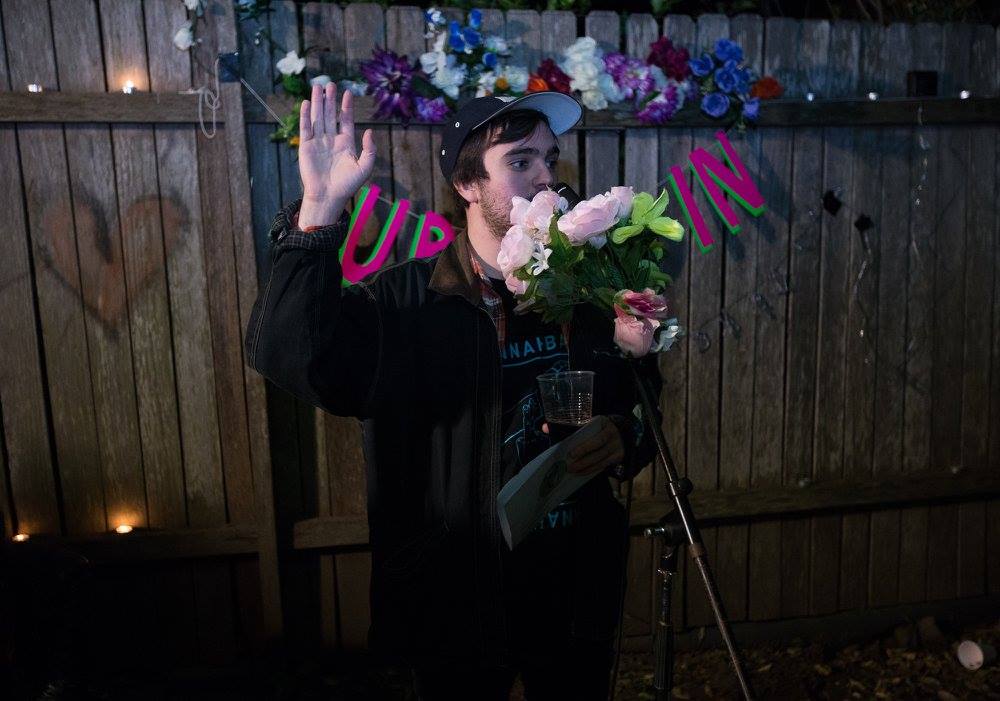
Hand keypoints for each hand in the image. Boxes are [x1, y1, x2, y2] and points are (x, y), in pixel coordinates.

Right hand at [297, 82, 376, 227]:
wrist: (329, 197)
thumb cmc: (348, 185)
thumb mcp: (364, 167)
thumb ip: (370, 149)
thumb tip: (368, 131)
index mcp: (346, 143)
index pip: (345, 120)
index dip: (346, 107)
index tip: (348, 92)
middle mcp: (331, 140)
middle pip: (330, 115)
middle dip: (330, 100)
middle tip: (330, 83)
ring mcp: (318, 142)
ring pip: (318, 118)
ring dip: (318, 102)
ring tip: (317, 86)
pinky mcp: (306, 147)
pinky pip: (306, 128)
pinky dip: (305, 116)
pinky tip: (307, 103)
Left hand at [542, 415, 624, 474]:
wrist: (620, 430)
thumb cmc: (596, 426)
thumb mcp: (585, 421)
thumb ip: (567, 425)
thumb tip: (545, 427)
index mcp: (603, 422)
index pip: (595, 436)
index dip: (584, 447)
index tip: (571, 453)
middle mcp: (613, 434)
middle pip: (598, 450)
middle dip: (583, 459)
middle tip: (569, 466)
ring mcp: (618, 446)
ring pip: (601, 460)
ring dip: (586, 467)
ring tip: (572, 471)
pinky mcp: (619, 456)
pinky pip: (603, 465)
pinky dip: (591, 470)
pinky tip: (581, 473)